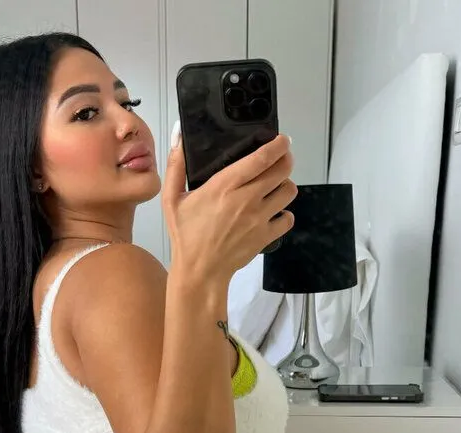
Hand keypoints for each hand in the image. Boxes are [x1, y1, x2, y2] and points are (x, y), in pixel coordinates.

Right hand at [162, 129, 296, 284]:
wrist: (200, 271)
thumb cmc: (186, 235)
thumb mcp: (172, 198)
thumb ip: (176, 165)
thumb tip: (179, 134)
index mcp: (224, 186)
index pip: (261, 159)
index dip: (277, 145)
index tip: (282, 139)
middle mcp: (246, 199)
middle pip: (281, 171)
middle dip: (286, 160)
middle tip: (282, 159)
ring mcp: (259, 219)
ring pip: (288, 192)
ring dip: (285, 185)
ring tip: (276, 186)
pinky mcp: (266, 236)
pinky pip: (288, 219)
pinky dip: (284, 213)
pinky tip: (274, 212)